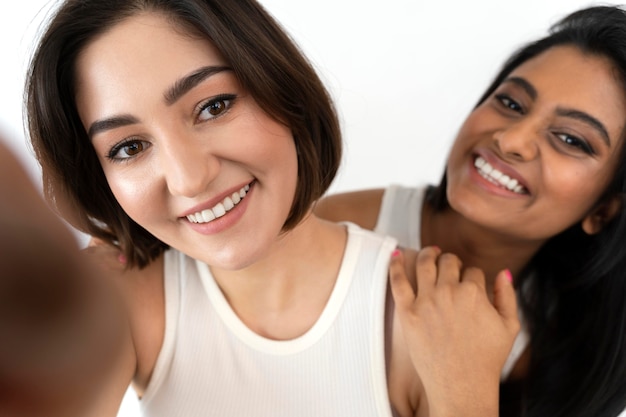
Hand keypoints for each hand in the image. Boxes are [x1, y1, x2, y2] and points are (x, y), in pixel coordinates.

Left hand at [389, 247, 519, 416]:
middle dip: (452, 262)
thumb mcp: (509, 327)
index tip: (471, 286)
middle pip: (448, 262)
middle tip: (451, 267)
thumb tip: (503, 271)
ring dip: (428, 254)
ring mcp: (426, 301)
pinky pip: (398, 281)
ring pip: (425, 264)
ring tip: (430, 254)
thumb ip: (507, 296)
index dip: (473, 278)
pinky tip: (396, 253)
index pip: (473, 271)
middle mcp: (448, 292)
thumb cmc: (487, 359)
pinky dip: (395, 263)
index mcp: (474, 292)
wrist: (461, 386)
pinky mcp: (407, 313)